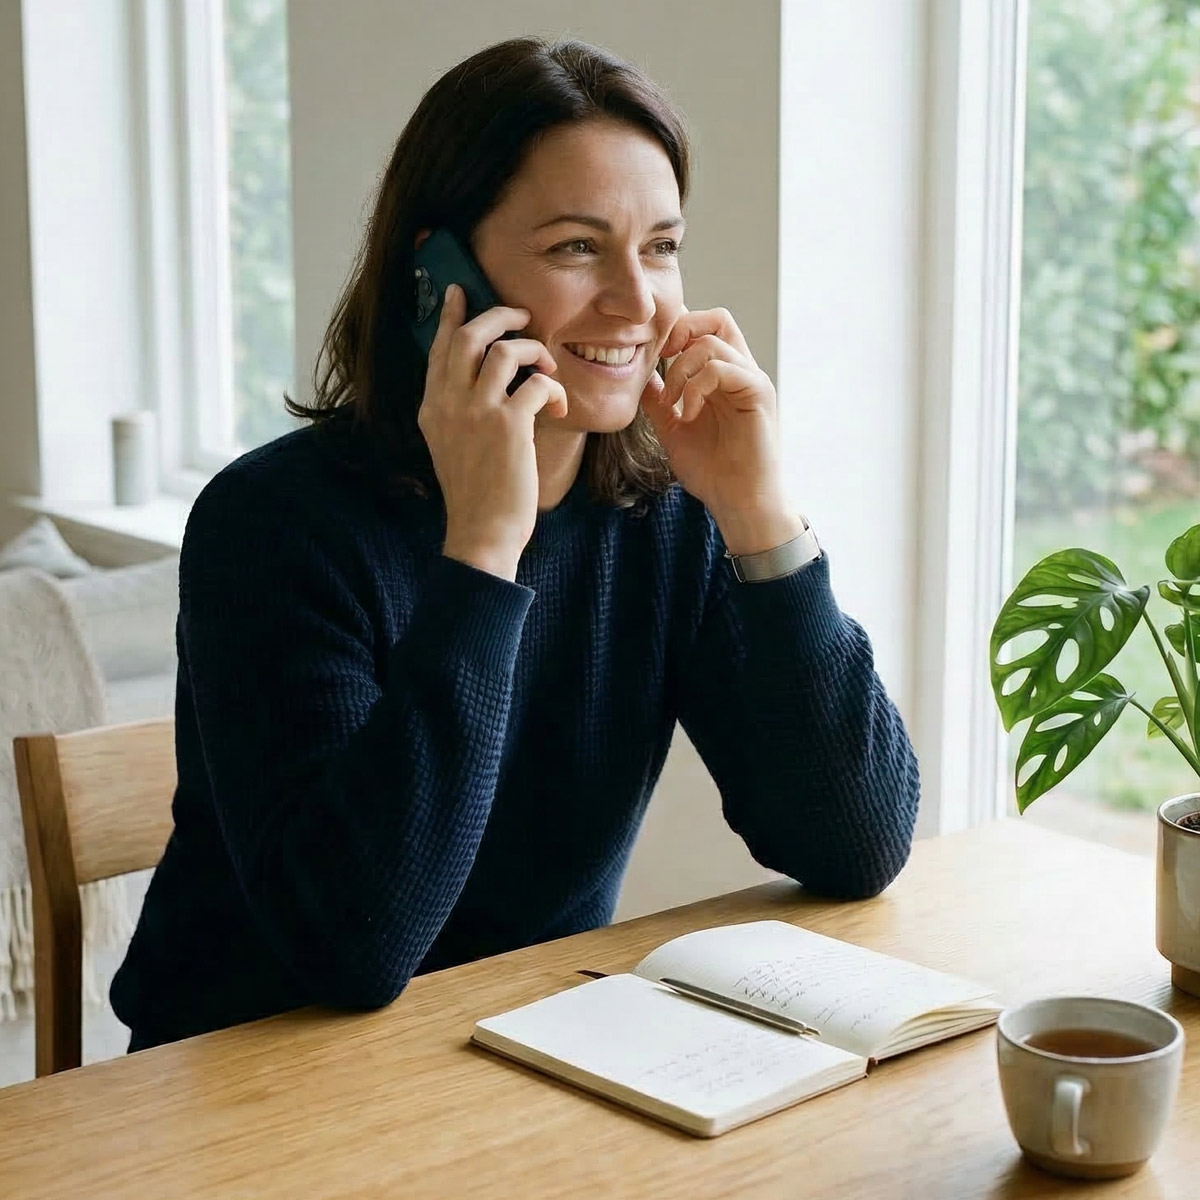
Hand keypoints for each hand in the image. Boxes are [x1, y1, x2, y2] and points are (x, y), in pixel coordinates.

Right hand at [418, 284, 568, 579]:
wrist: (481, 532)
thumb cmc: (475, 494)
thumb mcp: (451, 446)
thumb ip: (457, 411)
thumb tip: (482, 379)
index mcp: (431, 407)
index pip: (439, 349)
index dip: (450, 316)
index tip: (459, 291)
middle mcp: (448, 403)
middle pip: (469, 336)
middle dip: (499, 316)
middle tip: (522, 316)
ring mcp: (477, 412)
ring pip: (506, 351)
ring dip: (534, 350)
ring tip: (547, 366)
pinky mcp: (508, 425)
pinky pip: (537, 383)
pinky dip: (553, 389)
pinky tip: (557, 406)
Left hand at [639, 307, 800, 552]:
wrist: (737, 502)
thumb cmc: (712, 471)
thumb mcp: (672, 429)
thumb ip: (659, 401)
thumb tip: (639, 376)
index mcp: (723, 376)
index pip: (705, 327)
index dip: (676, 330)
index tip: (653, 358)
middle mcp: (741, 371)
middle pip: (716, 318)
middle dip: (681, 332)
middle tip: (661, 364)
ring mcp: (751, 380)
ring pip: (713, 341)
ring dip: (681, 369)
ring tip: (672, 403)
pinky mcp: (759, 394)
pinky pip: (724, 368)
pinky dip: (697, 386)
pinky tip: (689, 414)